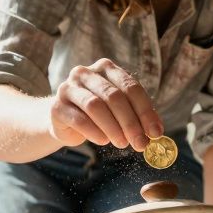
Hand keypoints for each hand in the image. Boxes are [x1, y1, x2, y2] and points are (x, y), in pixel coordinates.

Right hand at [48, 58, 162, 149]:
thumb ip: (137, 117)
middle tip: (140, 143)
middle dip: (130, 122)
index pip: (130, 87)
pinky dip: (94, 132)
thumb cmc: (98, 115)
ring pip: (95, 106)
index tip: (156, 133)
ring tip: (123, 143)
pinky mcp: (57, 106)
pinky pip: (79, 120)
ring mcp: (68, 88)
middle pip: (113, 96)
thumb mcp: (120, 111)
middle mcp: (86, 73)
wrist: (64, 121)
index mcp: (106, 68)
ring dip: (113, 128)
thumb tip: (156, 132)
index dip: (145, 111)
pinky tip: (103, 141)